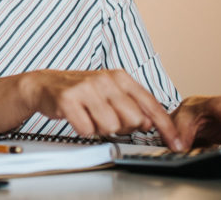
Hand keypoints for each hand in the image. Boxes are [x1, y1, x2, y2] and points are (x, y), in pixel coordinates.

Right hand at [21, 69, 181, 149]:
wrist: (45, 84)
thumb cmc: (81, 91)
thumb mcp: (110, 92)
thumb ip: (133, 105)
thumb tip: (150, 123)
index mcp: (120, 77)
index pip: (151, 105)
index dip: (166, 127)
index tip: (176, 143)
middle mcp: (105, 80)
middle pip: (133, 120)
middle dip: (122, 127)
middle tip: (107, 119)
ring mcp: (86, 88)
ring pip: (111, 126)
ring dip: (100, 129)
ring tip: (90, 117)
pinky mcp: (68, 99)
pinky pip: (87, 129)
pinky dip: (83, 129)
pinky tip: (78, 118)